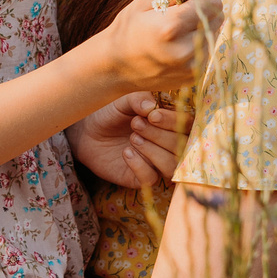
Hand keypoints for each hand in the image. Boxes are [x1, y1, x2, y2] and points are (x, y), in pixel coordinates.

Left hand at [67, 91, 186, 187]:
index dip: (172, 122)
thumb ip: (137, 99)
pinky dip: (139, 166)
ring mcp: (157, 163)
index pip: (187, 124)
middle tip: (135, 124)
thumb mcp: (122, 101)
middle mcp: (169, 144)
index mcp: (170, 122)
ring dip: (153, 152)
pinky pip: (151, 178)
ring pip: (171, 165)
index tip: (152, 116)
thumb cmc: (111, 113)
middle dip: (159, 135)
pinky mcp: (141, 178)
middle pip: (181, 146)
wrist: (88, 132)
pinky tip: (126, 153)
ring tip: (133, 138)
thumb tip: (151, 106)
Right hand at [96, 0, 222, 93]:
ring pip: (214, 35)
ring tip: (178, 31)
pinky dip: (197, 45)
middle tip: (183, 13)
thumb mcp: (145, 0)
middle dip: (204, 11)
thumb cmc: (129, 28)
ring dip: (202, 28)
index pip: (211, 3)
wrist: (116, 67)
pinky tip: (178, 45)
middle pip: (217, 19)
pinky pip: (207, 51)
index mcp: (171, 26)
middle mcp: (185, 49)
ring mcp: (191, 66)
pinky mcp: (194, 77)